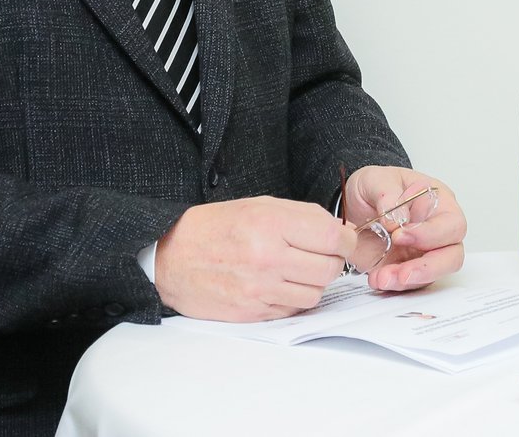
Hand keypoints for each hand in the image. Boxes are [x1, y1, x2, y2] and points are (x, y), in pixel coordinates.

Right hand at [154, 197, 351, 321]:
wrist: (172, 256)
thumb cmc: (216, 227)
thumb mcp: (259, 206)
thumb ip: (301, 217)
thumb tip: (339, 231)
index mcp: (271, 224)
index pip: (334, 238)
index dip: (347, 240)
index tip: (343, 240)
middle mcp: (268, 257)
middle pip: (330, 269)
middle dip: (333, 261)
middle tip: (319, 254)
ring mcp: (260, 289)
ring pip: (316, 293)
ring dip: (313, 282)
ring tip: (296, 269)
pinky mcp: (252, 312)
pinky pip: (293, 309)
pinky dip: (294, 298)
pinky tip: (280, 284)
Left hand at [343, 166, 466, 291]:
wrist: (353, 209)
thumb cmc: (375, 188)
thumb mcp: (374, 179)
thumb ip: (386, 193)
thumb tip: (396, 218)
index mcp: (439, 203)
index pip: (451, 224)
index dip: (431, 234)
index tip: (400, 235)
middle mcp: (437, 232)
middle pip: (452, 256)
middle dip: (428, 268)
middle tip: (402, 272)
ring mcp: (424, 254)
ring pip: (431, 276)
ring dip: (408, 280)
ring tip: (381, 277)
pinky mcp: (407, 270)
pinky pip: (409, 285)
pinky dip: (393, 286)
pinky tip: (376, 279)